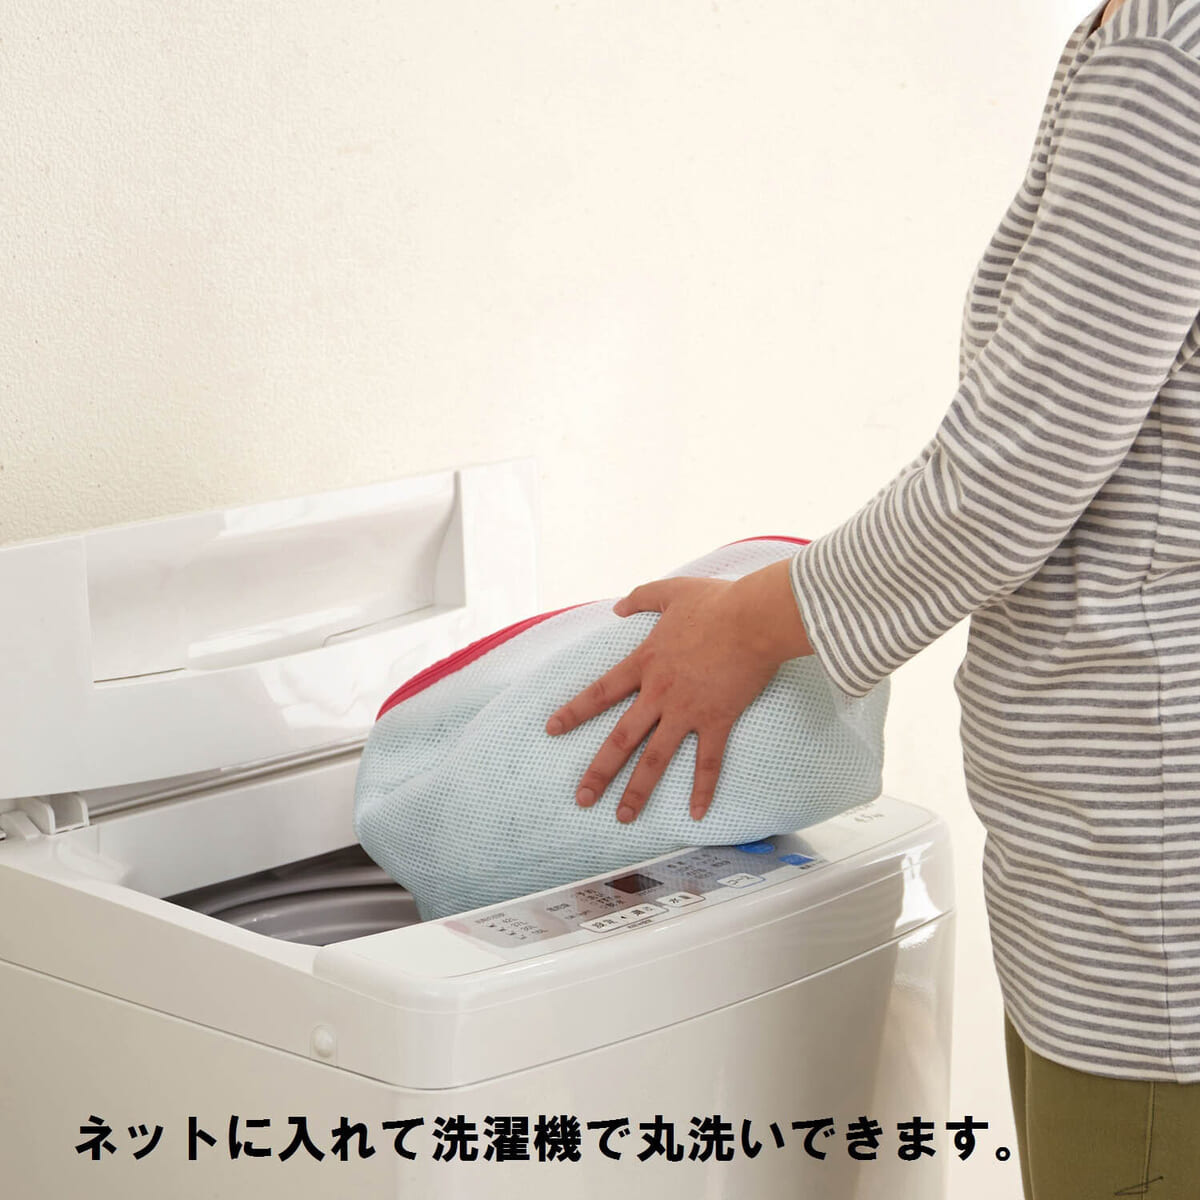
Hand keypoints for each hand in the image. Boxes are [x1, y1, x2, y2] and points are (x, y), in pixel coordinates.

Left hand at [544, 557, 812, 821]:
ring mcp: (688, 711)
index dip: (574, 712)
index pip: (600, 693)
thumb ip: (642, 597)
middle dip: (599, 771)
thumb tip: (618, 606)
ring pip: (656, 759)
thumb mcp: (672, 591)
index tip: (551, 730)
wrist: (755, 619)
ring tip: (623, 818)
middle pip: (621, 738)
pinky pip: (708, 762)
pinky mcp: (718, 720)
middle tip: (581, 799)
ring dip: (638, 791)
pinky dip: (703, 789)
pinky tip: (696, 815)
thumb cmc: (717, 602)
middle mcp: (659, 693)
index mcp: (645, 663)